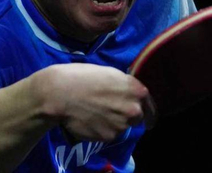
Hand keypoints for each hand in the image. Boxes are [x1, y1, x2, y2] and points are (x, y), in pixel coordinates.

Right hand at [31, 63, 155, 141]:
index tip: (145, 115)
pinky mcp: (108, 136)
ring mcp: (122, 124)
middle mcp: (133, 108)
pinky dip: (102, 130)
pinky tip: (90, 121)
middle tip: (111, 111)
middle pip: (137, 117)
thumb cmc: (82, 76)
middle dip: (127, 115)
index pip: (150, 105)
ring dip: (113, 123)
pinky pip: (109, 134)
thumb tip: (128, 93)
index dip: (146, 109)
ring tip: (96, 114)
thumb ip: (124, 86)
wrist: (61, 93)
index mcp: (136, 90)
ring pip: (122, 127)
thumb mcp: (110, 74)